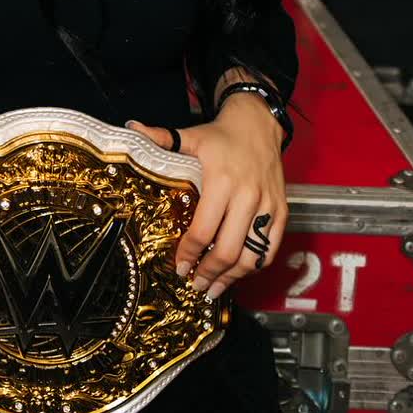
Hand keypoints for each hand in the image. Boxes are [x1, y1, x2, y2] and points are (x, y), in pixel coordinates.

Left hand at [129, 99, 286, 298]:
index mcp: (221, 181)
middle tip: (196, 286)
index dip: (189, 253)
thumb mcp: (189, 135)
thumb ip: (160, 138)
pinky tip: (239, 273)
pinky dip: (255, 265)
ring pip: (253, 255)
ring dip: (233, 277)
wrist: (258, 124)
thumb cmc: (219, 135)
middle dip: (210, 273)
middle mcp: (247, 196)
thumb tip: (130, 128)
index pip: (203, 229)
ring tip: (215, 289)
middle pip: (229, 249)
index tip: (179, 267)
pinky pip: (271, 247)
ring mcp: (268, 205)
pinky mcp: (282, 210)